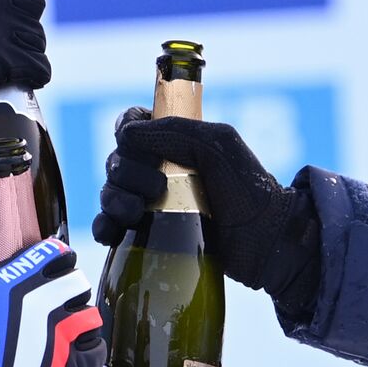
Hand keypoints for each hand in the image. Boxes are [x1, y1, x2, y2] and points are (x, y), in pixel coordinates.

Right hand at [92, 108, 315, 293]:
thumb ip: (176, 131)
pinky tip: (112, 233)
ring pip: (109, 192)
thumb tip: (127, 135)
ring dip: (114, 200)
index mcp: (173, 141)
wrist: (264, 242)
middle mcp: (156, 168)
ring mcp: (148, 202)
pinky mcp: (145, 233)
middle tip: (157, 188)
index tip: (136, 146)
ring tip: (136, 213)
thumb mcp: (219, 146)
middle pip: (115, 160)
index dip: (126, 132)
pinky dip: (103, 227)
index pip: (130, 123)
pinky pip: (108, 225)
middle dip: (126, 173)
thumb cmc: (250, 190)